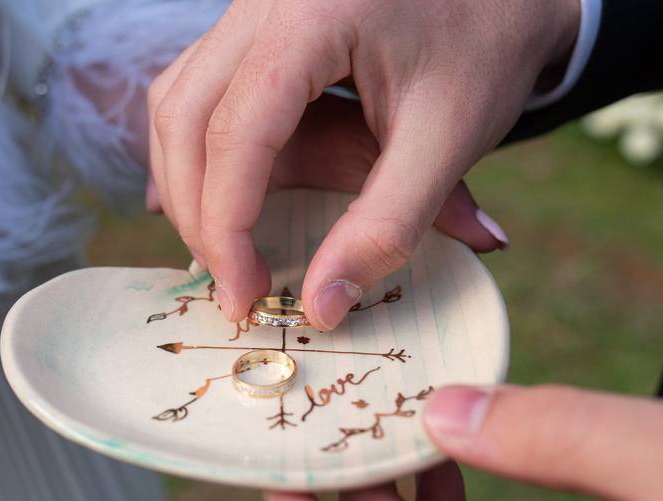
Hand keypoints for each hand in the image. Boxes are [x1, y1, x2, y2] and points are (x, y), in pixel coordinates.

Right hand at [148, 0, 578, 328]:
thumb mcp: (447, 140)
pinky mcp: (256, 25)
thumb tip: (321, 307)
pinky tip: (216, 196)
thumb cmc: (485, 49)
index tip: (245, 297)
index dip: (227, 226)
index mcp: (313, 15)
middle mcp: (264, 0)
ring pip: (178, 100)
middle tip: (233, 282)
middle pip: (184, 114)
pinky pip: (196, 86)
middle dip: (199, 212)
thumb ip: (384, 227)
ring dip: (189, 182)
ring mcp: (253, 6)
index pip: (237, 132)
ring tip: (225, 248)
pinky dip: (198, 150)